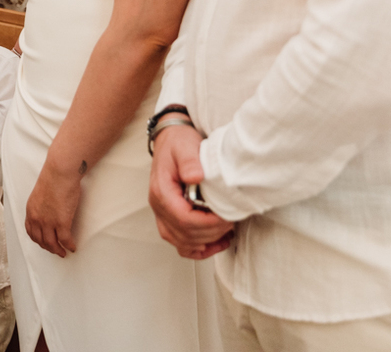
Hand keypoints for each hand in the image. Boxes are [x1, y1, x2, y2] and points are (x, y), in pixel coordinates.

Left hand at [25, 155, 81, 256]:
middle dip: (48, 247)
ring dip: (58, 250)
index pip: (31, 231)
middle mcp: (37, 218)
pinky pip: (65, 240)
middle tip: (55, 250)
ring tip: (63, 252)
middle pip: (40, 240)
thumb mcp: (40, 193)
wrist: (60, 173)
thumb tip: (49, 209)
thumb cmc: (53, 178)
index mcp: (31, 210)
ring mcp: (48, 222)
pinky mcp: (61, 222)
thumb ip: (42, 204)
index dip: (37, 239)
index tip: (43, 243)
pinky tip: (72, 247)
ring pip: (52, 244)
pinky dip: (69, 246)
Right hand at [149, 124, 234, 258]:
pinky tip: (216, 242)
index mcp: (161, 191)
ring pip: (182, 242)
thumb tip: (194, 177)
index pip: (183, 219)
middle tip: (231, 220)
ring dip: (207, 241)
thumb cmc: (178, 143)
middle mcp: (159, 206)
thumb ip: (189, 161)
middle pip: (184, 234)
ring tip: (226, 230)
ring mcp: (163, 214)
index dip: (207, 224)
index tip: (226, 217)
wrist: (171, 140)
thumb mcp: (185, 146)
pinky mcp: (170, 218)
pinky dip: (199, 249)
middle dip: (212, 232)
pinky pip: (181, 244)